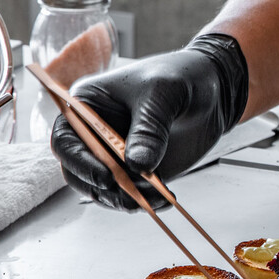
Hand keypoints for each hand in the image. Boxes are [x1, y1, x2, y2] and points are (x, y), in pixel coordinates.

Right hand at [51, 33, 248, 210]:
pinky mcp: (139, 170)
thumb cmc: (179, 77)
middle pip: (79, 172)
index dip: (79, 161)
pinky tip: (165, 199)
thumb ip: (149, 127)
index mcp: (87, 106)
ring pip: (105, 189)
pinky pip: (133, 193)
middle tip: (132, 194)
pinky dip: (145, 200)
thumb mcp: (162, 93)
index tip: (106, 176)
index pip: (66, 140)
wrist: (211, 89)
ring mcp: (116, 156)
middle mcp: (95, 135)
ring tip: (156, 197)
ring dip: (126, 199)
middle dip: (103, 188)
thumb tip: (137, 164)